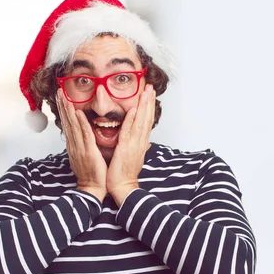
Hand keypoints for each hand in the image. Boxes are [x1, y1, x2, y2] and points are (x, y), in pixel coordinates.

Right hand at [56, 89, 107, 201]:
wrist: (92, 189)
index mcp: (74, 145)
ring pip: (73, 125)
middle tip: (59, 91)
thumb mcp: (85, 156)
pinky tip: (78, 113)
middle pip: (67, 122)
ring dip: (68, 110)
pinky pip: (84, 135)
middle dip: (63, 106)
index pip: (68, 124)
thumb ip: (84, 144)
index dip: (64, 110)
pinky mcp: (88, 152)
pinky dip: (81, 123)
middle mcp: (74, 144)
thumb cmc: (92, 174)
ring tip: (65, 97)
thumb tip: (83, 135)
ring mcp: (79, 148)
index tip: (62, 98)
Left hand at [107, 84, 155, 205]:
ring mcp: (134, 145)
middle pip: (147, 118)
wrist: (123, 187)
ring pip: (141, 122)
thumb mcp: (133, 155)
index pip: (147, 120)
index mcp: (140, 142)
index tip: (150, 94)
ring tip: (146, 92)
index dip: (149, 106)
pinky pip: (129, 132)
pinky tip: (133, 110)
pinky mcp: (125, 149)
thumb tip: (145, 141)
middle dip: (149, 101)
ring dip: (143, 106)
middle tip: (151, 86)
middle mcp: (140, 141)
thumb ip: (138, 145)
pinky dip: (132, 121)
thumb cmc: (124, 172)